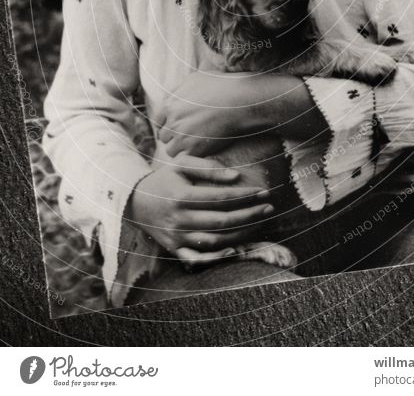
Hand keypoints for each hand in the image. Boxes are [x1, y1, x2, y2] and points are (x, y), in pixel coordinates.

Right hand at [128, 154, 273, 260]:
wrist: (134, 201)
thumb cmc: (164, 179)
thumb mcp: (181, 165)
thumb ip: (208, 168)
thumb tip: (236, 176)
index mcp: (181, 197)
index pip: (221, 198)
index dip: (244, 196)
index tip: (262, 192)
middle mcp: (179, 219)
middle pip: (222, 221)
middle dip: (249, 214)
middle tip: (268, 207)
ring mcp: (177, 237)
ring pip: (215, 240)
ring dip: (240, 233)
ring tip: (259, 222)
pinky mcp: (174, 250)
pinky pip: (198, 259)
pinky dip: (217, 258)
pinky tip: (235, 249)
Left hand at [156, 70, 327, 157]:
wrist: (242, 101)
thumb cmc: (223, 86)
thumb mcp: (196, 78)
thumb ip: (180, 88)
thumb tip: (173, 93)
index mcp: (171, 104)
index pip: (158, 120)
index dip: (169, 124)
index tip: (179, 126)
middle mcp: (173, 121)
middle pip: (164, 136)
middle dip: (174, 137)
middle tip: (187, 137)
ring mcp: (183, 136)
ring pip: (171, 150)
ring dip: (180, 149)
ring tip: (194, 146)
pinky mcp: (195, 149)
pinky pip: (185, 159)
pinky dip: (191, 157)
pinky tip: (202, 151)